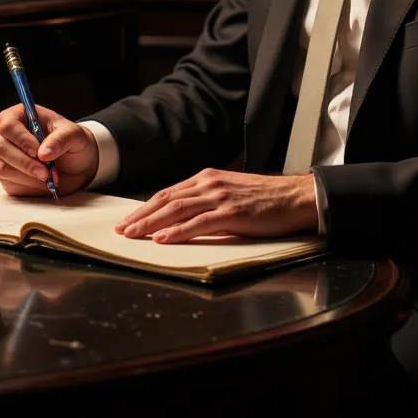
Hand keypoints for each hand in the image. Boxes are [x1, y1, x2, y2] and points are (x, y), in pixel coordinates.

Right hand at [0, 103, 98, 196]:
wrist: (76, 165)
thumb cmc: (73, 143)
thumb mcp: (75, 135)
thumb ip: (61, 139)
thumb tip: (43, 153)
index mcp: (20, 116)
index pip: (7, 124)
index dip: (20, 138)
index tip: (37, 151)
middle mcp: (7, 135)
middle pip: (0, 146)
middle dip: (25, 162)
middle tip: (46, 172)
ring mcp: (4, 156)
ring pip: (3, 167)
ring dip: (28, 176)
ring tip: (49, 176)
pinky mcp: (7, 176)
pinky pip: (9, 183)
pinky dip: (28, 186)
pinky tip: (43, 183)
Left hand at [115, 170, 318, 243]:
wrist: (296, 197)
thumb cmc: (267, 199)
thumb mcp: (231, 193)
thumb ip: (208, 200)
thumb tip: (184, 217)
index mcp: (208, 178)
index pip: (168, 193)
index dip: (146, 208)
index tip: (129, 220)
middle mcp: (209, 183)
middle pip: (165, 200)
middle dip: (140, 216)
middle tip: (121, 230)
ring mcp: (219, 197)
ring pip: (176, 210)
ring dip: (150, 224)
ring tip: (132, 235)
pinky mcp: (231, 213)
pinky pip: (198, 223)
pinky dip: (177, 232)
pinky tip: (162, 240)